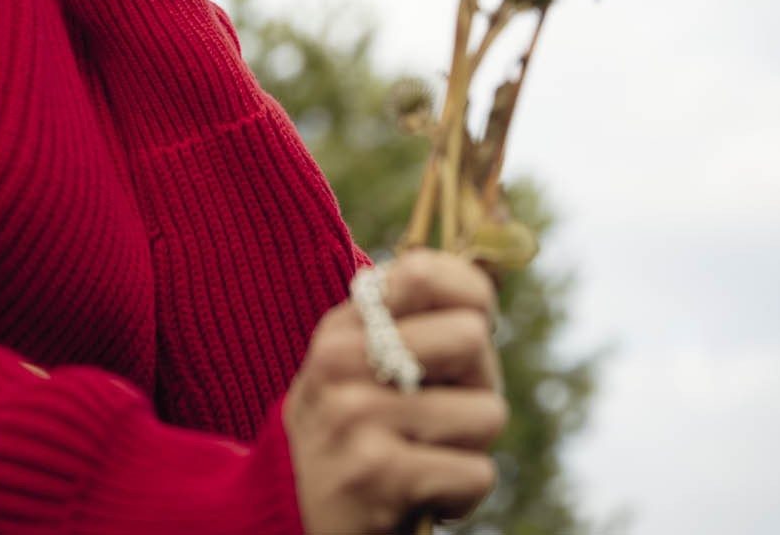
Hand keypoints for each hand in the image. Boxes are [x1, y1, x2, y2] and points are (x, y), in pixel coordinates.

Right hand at [284, 249, 506, 534]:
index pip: (424, 271)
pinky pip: (477, 473)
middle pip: (471, 336)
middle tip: (446, 409)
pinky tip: (422, 495)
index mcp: (343, 325)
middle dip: (479, 381)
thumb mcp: (357, 364)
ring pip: (487, 412)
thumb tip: (487, 280)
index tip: (469, 329)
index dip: (470, 297)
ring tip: (427, 455)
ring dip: (471, 446)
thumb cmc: (351, 432)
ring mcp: (357, 415)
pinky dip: (462, 494)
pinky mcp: (378, 474)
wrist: (292, 519)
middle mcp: (343, 360)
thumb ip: (408, 320)